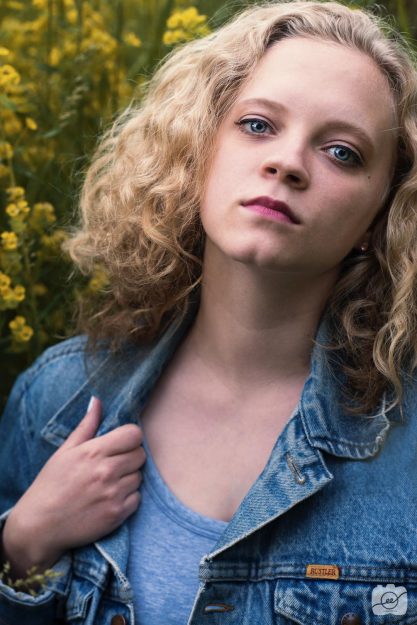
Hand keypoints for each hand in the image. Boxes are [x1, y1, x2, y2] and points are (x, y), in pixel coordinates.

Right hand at [2, 397, 145, 572]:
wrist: (40, 525)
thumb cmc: (51, 484)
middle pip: (140, 455)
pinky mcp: (117, 515)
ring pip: (139, 477)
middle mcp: (106, 471)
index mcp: (94, 452)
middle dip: (130, 457)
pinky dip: (128, 498)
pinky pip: (137, 498)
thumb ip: (86, 425)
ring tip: (109, 482)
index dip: (130, 437)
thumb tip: (98, 401)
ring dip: (129, 478)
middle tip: (114, 464)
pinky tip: (110, 498)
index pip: (134, 434)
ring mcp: (113, 494)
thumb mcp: (65, 451)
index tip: (121, 443)